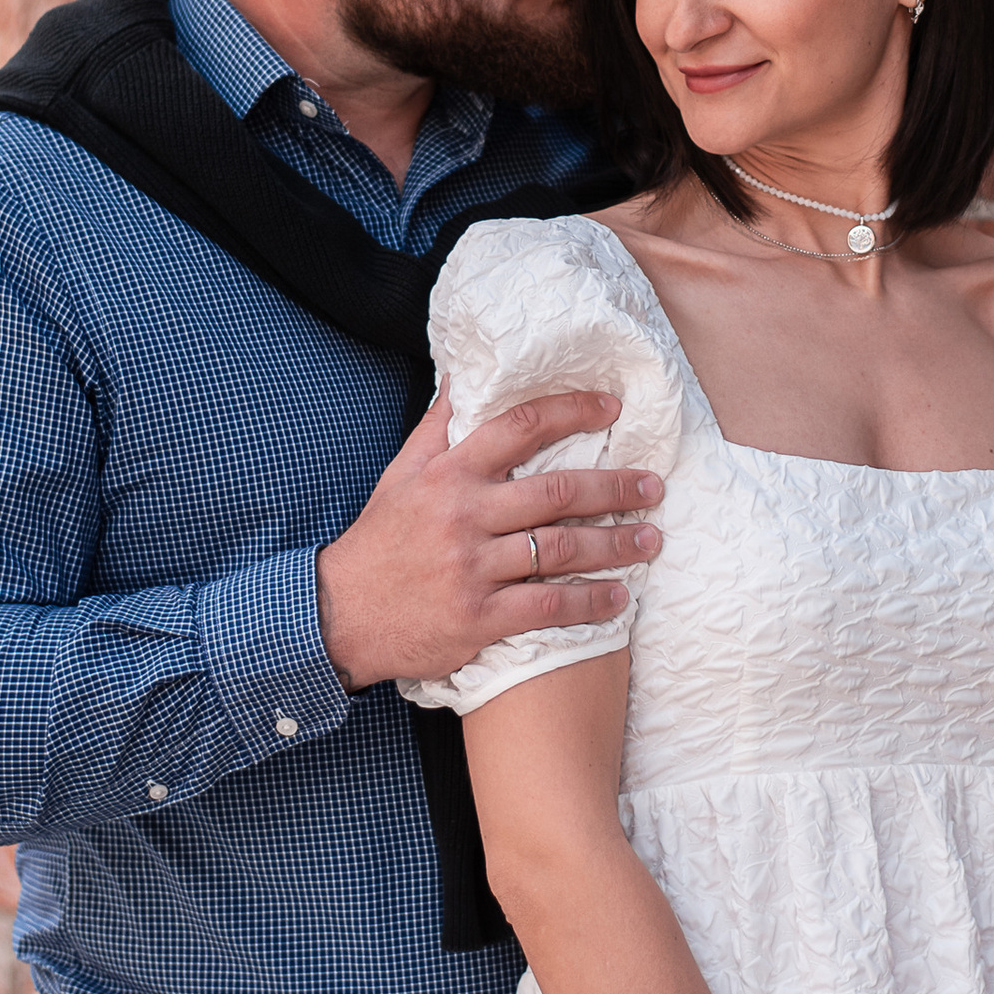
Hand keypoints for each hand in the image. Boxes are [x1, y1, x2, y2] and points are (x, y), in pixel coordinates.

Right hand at [316, 384, 664, 692]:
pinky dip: (590, 602)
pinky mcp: (478, 618)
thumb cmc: (379, 542)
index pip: (519, 427)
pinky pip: (547, 605)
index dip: (572, 411)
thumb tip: (464, 375)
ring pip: (561, 548)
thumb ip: (438, 427)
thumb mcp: (400, 475)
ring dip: (615, 544)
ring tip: (651, 539)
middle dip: (615, 487)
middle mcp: (464, 516)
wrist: (339, 616)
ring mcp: (473, 568)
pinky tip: (619, 598)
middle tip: (654, 486)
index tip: (612, 408)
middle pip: (557, 491)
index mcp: (447, 474)